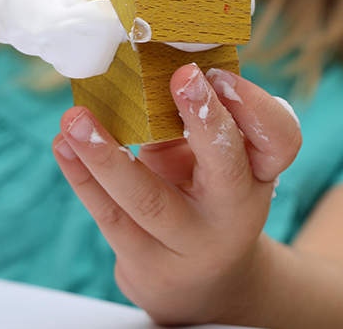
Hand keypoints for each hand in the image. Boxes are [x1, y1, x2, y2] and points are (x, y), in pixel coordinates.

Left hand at [53, 63, 300, 324]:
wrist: (199, 277)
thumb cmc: (202, 194)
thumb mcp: (210, 158)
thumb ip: (190, 120)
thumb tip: (141, 64)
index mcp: (258, 173)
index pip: (279, 140)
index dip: (253, 106)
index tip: (216, 70)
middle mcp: (233, 210)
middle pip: (228, 170)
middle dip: (205, 121)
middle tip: (182, 76)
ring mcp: (189, 242)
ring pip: (150, 201)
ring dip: (108, 156)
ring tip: (77, 118)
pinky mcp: (146, 261)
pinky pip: (110, 217)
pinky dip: (82, 176)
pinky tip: (63, 145)